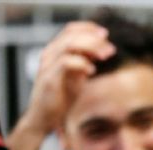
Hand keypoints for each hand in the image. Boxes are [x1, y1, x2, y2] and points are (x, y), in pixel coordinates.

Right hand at [10, 22, 113, 149]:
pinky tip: (92, 71)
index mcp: (54, 51)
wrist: (43, 119)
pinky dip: (82, 64)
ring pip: (69, 44)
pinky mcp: (49, 78)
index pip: (70, 30)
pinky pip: (66, 62)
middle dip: (94, 39)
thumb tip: (100, 49)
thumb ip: (85, 62)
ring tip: (105, 56)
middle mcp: (49, 54)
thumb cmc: (60, 99)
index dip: (89, 28)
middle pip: (72, 34)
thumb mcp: (76, 77)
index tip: (105, 35)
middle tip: (110, 49)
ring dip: (90, 48)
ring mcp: (47, 65)